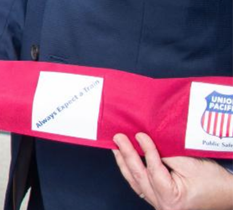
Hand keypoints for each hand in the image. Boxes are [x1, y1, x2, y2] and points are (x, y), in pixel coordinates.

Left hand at [113, 132, 232, 209]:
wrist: (226, 193)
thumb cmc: (213, 181)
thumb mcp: (190, 164)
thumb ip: (165, 155)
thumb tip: (144, 143)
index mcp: (171, 200)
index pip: (153, 171)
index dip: (145, 151)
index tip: (138, 135)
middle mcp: (163, 206)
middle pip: (139, 177)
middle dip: (127, 155)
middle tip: (118, 137)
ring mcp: (160, 204)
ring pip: (136, 182)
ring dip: (125, 162)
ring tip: (116, 146)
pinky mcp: (160, 200)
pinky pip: (141, 185)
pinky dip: (133, 171)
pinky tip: (126, 158)